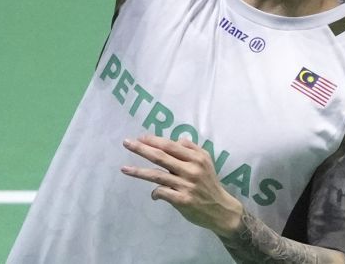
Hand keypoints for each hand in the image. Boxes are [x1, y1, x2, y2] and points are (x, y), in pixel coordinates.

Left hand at [121, 134, 242, 236]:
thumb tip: (175, 140)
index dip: (155, 141)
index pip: (171, 146)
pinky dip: (154, 193)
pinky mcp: (182, 199)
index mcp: (197, 157)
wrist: (220, 208)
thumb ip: (192, 149)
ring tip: (124, 168)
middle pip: (161, 156)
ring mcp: (186, 185)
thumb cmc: (209, 183)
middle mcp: (191, 169)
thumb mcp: (206, 161)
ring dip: (138, 171)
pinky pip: (161, 192)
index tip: (140, 137)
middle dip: (142, 149)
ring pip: (157, 175)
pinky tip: (154, 195)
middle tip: (127, 143)